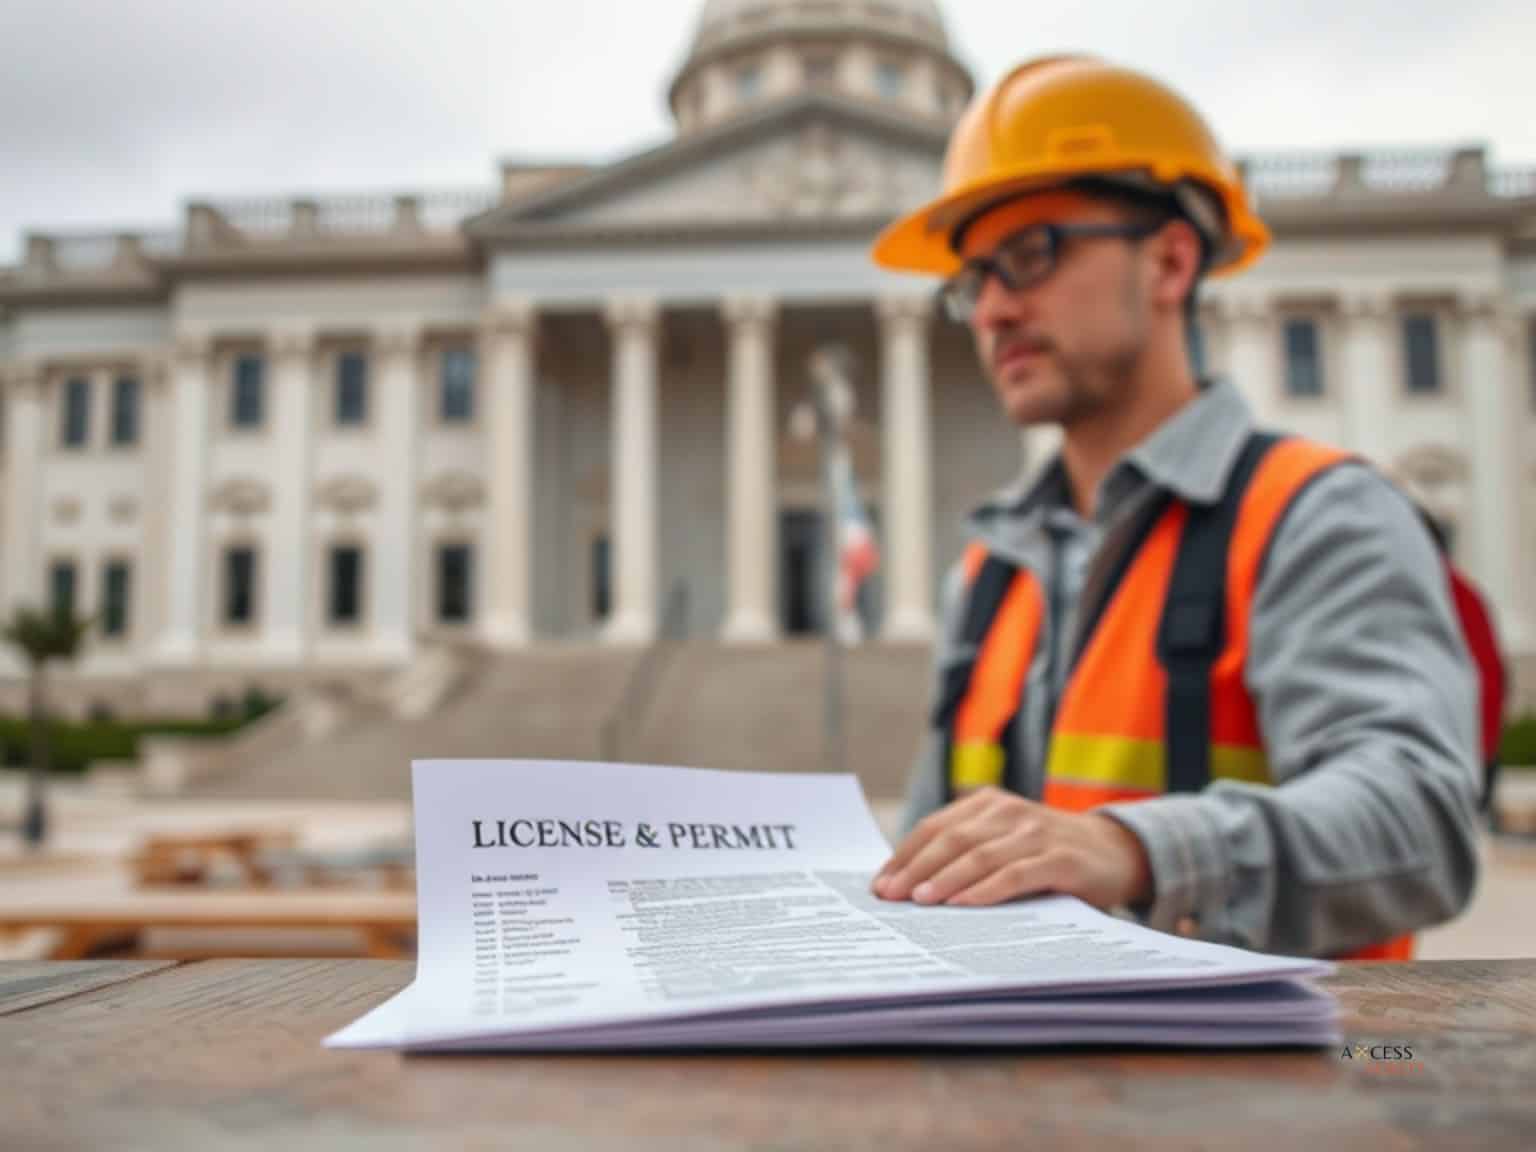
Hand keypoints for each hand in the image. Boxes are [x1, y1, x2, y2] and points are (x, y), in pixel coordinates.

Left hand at [871, 787, 1152, 909]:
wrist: (1114, 850)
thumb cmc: (1045, 853)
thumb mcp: (1004, 843)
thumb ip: (968, 853)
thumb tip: (910, 886)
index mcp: (987, 803)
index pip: (936, 827)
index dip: (905, 854)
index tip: (880, 883)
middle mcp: (1009, 812)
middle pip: (952, 839)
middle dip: (915, 868)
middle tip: (889, 895)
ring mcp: (1036, 833)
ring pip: (980, 855)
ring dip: (945, 879)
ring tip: (918, 901)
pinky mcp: (1061, 859)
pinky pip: (1017, 874)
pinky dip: (987, 890)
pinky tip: (964, 905)